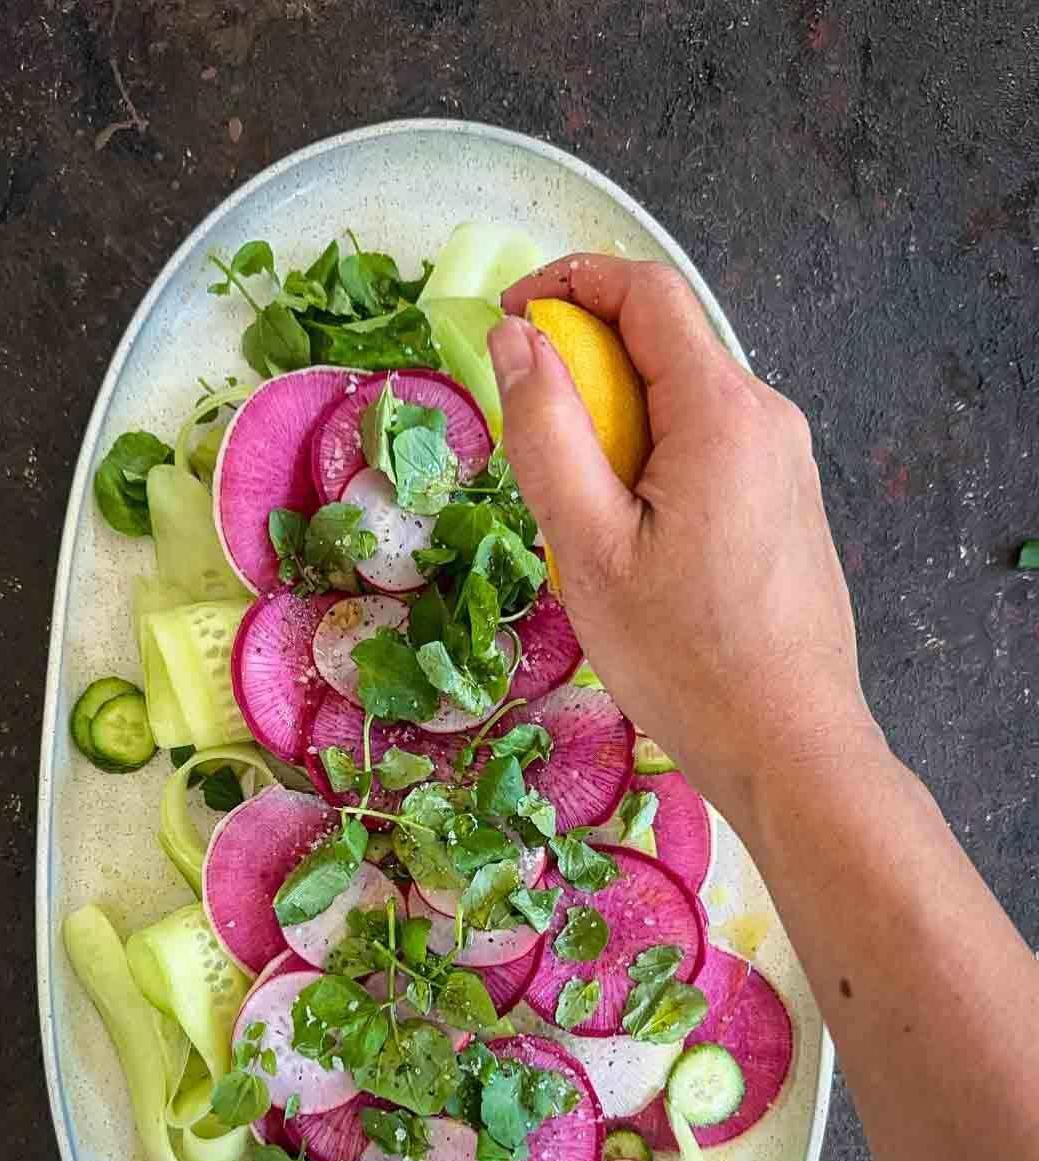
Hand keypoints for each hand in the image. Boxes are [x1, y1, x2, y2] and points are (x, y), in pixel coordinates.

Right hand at [487, 255, 881, 821]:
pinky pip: (708, 448)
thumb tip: (516, 338)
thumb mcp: (588, 546)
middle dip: (586, 369)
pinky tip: (634, 544)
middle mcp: (767, 417)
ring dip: (617, 426)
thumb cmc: (684, 658)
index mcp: (721, 411)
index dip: (569, 282)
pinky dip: (653, 463)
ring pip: (683, 401)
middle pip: (664, 345)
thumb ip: (546, 431)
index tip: (508, 318)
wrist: (788, 743)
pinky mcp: (786, 503)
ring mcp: (785, 461)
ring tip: (582, 517)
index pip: (647, 292)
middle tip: (535, 449)